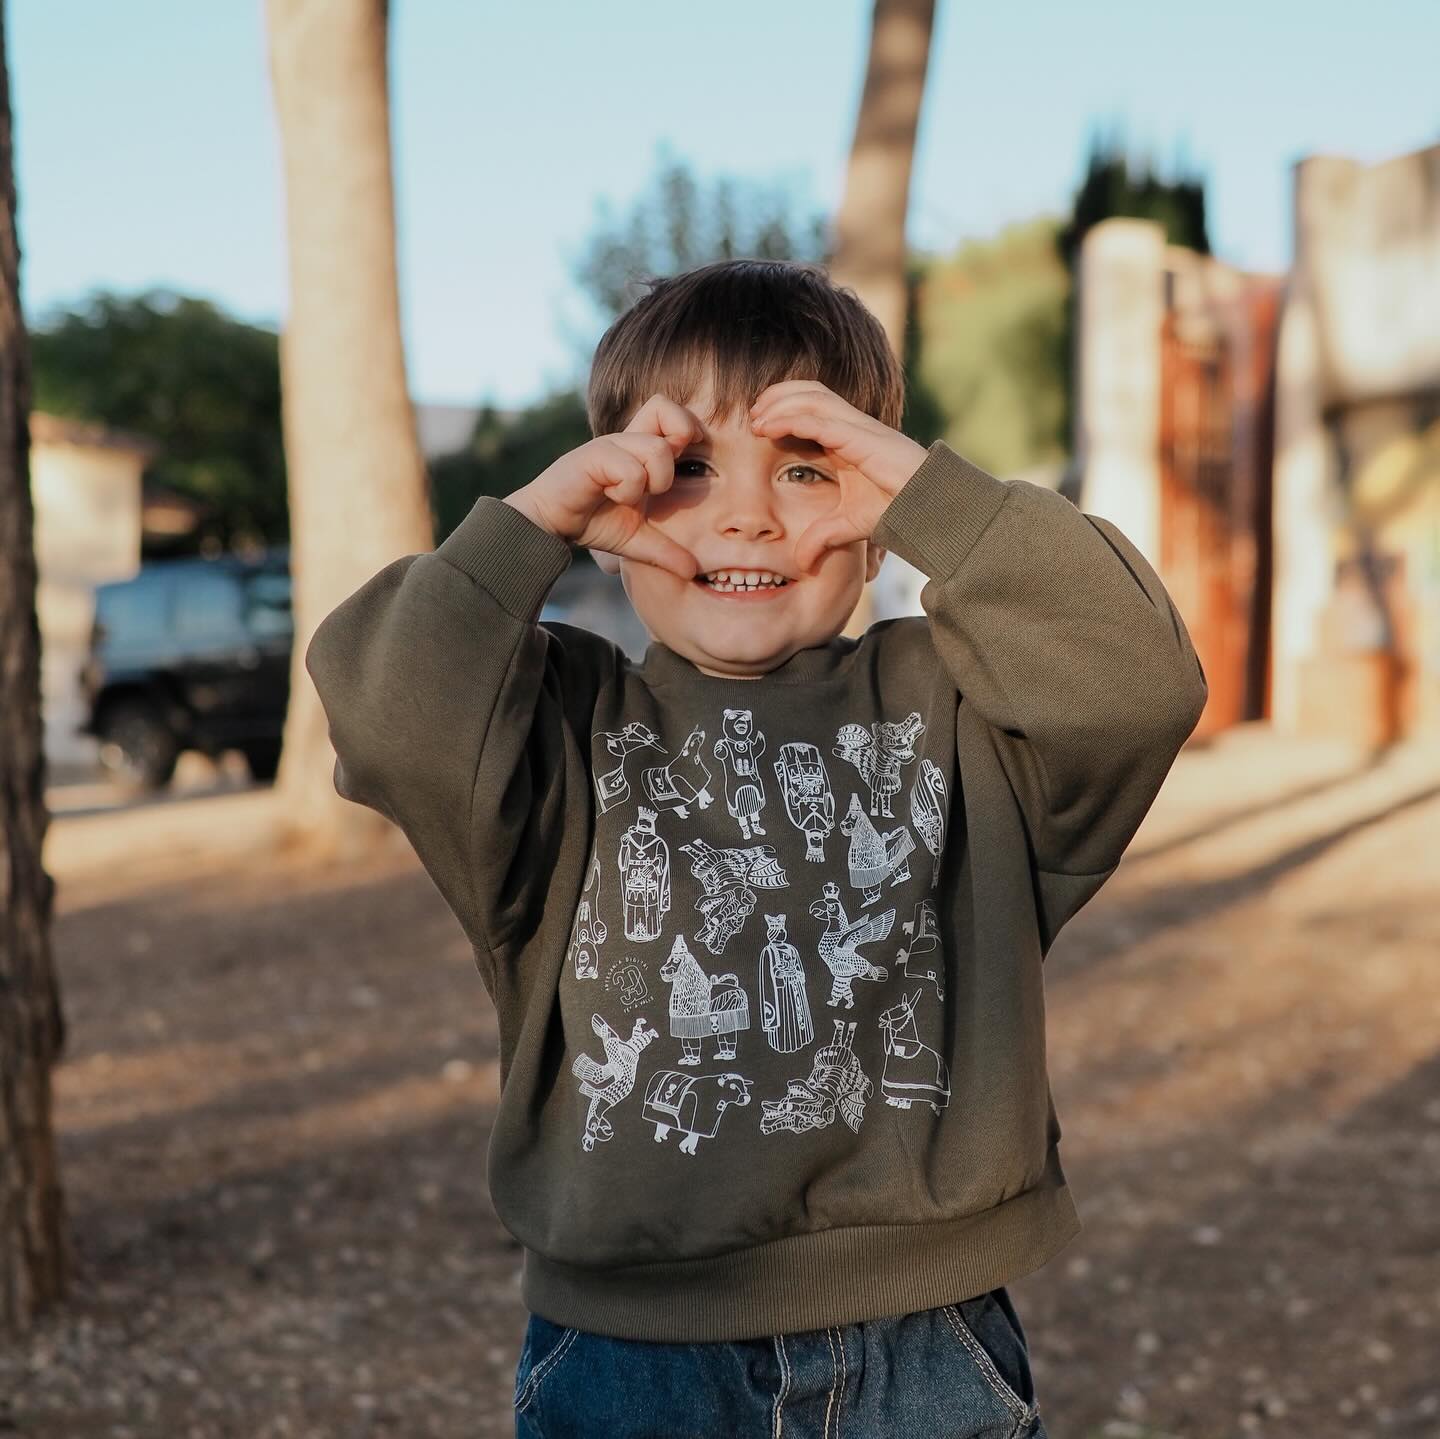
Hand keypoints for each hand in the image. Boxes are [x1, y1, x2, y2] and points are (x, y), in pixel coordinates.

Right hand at [504, 394, 700, 578]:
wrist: (550, 524)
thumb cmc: (593, 523)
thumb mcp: (637, 540)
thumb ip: (666, 551)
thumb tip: (692, 571)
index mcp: (641, 449)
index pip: (672, 412)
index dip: (687, 426)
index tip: (686, 456)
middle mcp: (628, 439)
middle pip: (664, 408)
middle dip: (677, 444)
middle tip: (660, 479)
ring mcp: (610, 445)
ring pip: (656, 449)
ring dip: (651, 481)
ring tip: (629, 496)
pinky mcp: (594, 456)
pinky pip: (631, 470)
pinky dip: (627, 491)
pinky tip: (609, 496)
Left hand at [748, 380, 928, 573]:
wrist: (929, 509)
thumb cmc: (897, 510)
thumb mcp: (848, 525)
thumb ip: (822, 537)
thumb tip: (801, 562)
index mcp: (849, 439)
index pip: (812, 408)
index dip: (784, 407)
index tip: (758, 423)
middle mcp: (853, 426)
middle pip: (810, 393)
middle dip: (778, 397)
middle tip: (751, 412)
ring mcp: (858, 427)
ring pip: (813, 398)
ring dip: (780, 402)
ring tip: (755, 417)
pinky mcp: (862, 436)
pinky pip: (819, 418)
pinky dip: (791, 417)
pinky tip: (769, 426)